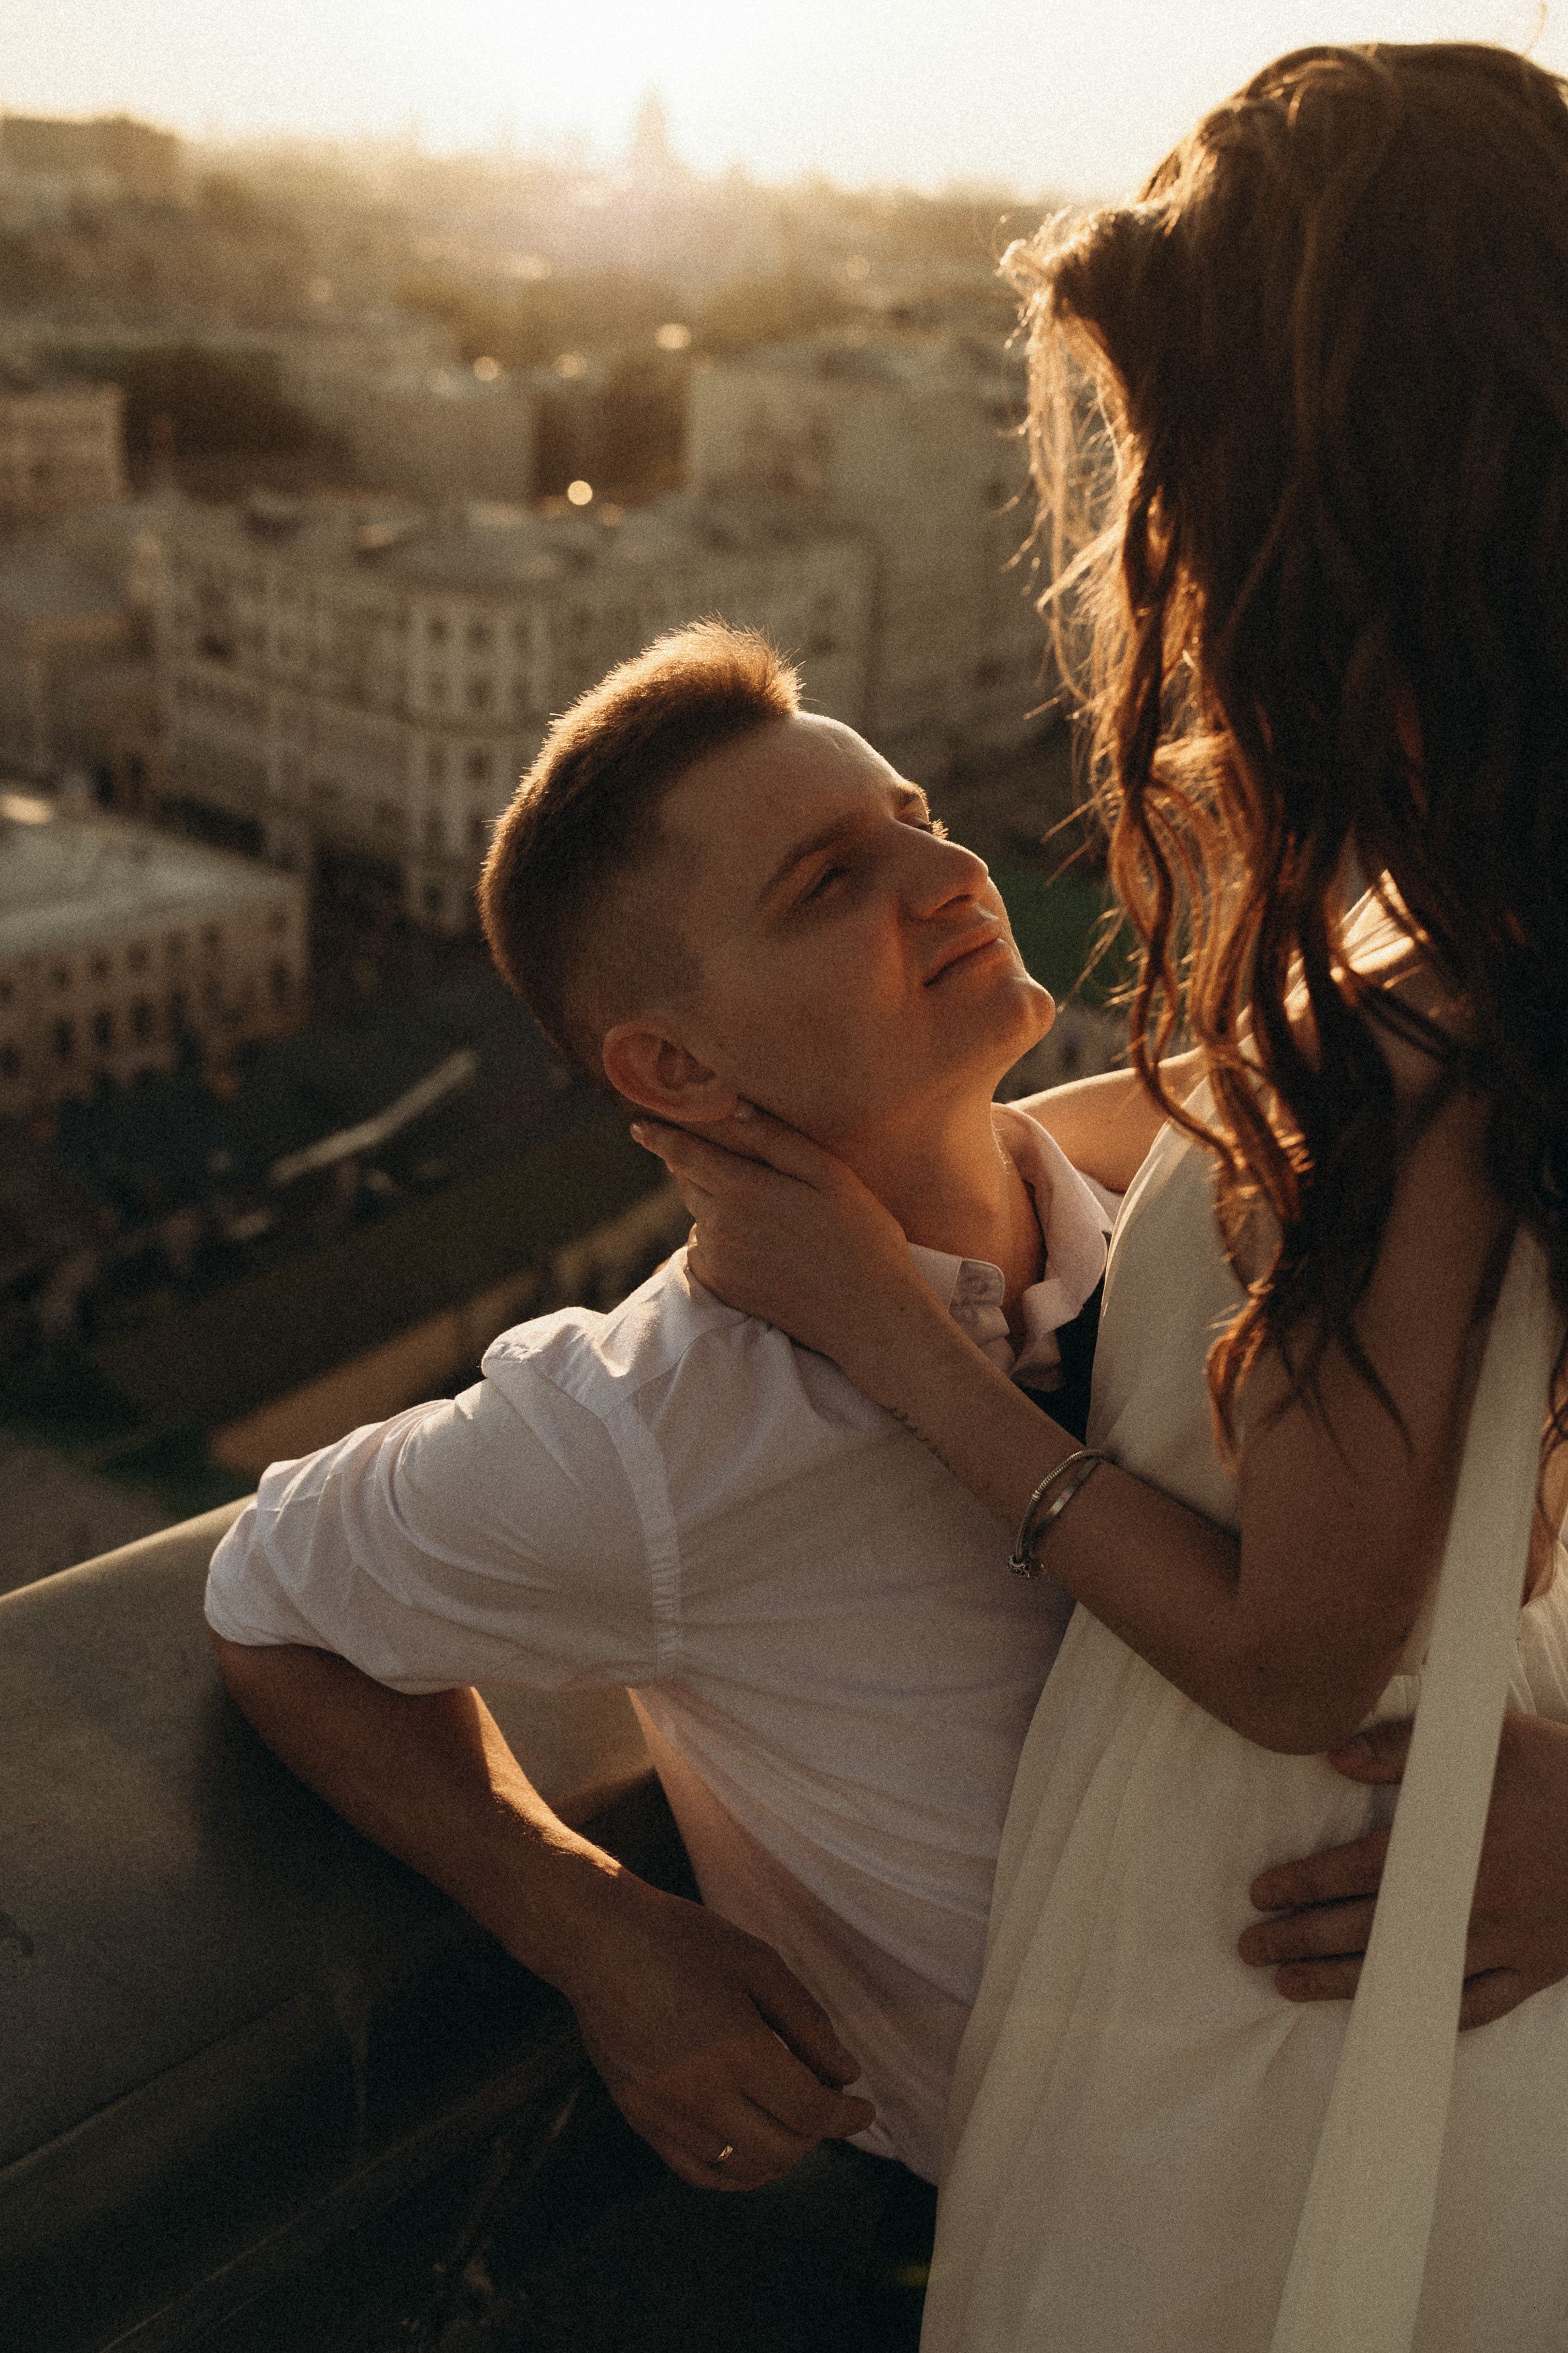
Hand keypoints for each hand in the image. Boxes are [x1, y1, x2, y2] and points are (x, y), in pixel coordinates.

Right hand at [562, 1876, 875, 2190]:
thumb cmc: (680, 1941)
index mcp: (736, 2049)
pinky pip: (698, 2171)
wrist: (598, 1941)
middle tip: (825, 2104)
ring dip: (780, 2155)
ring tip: (789, 2121)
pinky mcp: (640, 2119)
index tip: (863, 2109)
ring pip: (743, 2170)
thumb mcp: (757, 1963)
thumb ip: (807, 2022)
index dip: (846, 2116)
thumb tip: (845, 2074)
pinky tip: (749, 2144)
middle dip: (817, 2134)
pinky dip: (735, 2170)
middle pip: (782, 2150)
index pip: (809, 2111)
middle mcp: (700, 2093)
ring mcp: (666, 2113)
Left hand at [630, 1105, 940, 1397]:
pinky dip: (722, 1241)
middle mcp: (718, 1226)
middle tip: (741, 1169)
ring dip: (717, 1206)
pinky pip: (707, 1251)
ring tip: (770, 1217)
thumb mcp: (828, 1174)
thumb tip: (735, 1109)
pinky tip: (765, 1247)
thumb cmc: (860, 1236)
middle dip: (701, 1169)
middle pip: (689, 1183)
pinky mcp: (721, 1288)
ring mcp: (717, 1261)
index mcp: (742, 1189)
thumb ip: (777, 1139)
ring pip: (700, 1217)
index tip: (639, 1126)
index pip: (683, 1154)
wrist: (868, 1315)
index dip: (661, 1137)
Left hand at [1238, 1710, 1567, 2028]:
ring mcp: (1505, 1944)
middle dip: (1299, 1940)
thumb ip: (1402, 1747)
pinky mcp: (1538, 1970)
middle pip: (1366, 1930)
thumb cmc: (1559, 1771)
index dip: (1300, 1885)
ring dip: (1341, 1984)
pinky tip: (1387, 2016)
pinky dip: (1428, 2014)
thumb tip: (1333, 1758)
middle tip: (1249, 1948)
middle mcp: (1468, 1905)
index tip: (1259, 1894)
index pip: (1353, 1873)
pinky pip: (1476, 2006)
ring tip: (1288, 1985)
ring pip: (1408, 1976)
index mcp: (1449, 1847)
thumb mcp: (1485, 1740)